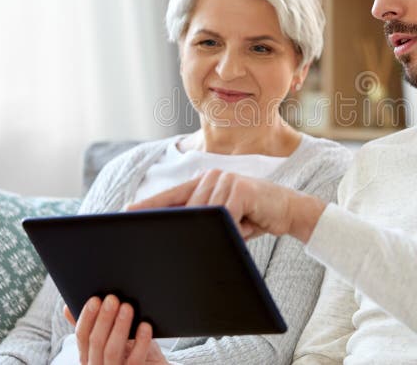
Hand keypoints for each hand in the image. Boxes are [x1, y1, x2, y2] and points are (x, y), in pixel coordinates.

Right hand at [63, 295, 168, 364]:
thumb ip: (95, 324)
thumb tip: (67, 308)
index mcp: (88, 355)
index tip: (94, 299)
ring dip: (119, 327)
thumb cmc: (131, 350)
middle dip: (104, 318)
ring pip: (112, 351)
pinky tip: (145, 326)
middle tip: (113, 299)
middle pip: (96, 342)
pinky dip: (140, 342)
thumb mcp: (112, 336)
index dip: (87, 317)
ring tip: (127, 307)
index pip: (82, 336)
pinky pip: (135, 360)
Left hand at [127, 169, 325, 242]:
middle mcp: (213, 177)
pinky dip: (234, 228)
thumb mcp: (225, 220)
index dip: (149, 204)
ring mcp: (227, 180)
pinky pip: (227, 215)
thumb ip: (204, 221)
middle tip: (177, 240)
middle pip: (188, 207)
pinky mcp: (242, 189)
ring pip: (207, 213)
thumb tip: (176, 236)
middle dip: (184, 227)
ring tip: (231, 233)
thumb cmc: (254, 217)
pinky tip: (243, 229)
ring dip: (219, 230)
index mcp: (205, 182)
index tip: (126, 212)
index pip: (171, 195)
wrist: (290, 210)